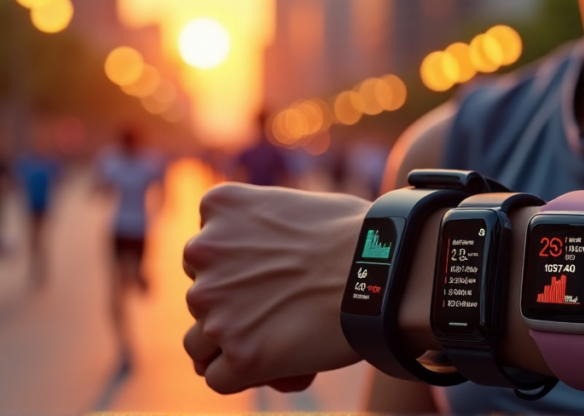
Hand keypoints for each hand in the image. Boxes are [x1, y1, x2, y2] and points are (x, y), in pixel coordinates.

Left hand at [183, 183, 368, 393]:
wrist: (386, 270)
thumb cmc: (356, 234)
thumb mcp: (292, 205)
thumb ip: (257, 227)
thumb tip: (251, 260)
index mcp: (219, 207)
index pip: (203, 252)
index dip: (233, 271)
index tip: (267, 280)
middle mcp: (204, 252)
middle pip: (201, 295)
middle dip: (233, 308)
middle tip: (278, 313)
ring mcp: (216, 307)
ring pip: (198, 342)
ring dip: (229, 346)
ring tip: (274, 344)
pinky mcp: (239, 354)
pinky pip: (217, 378)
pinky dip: (242, 376)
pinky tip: (278, 366)